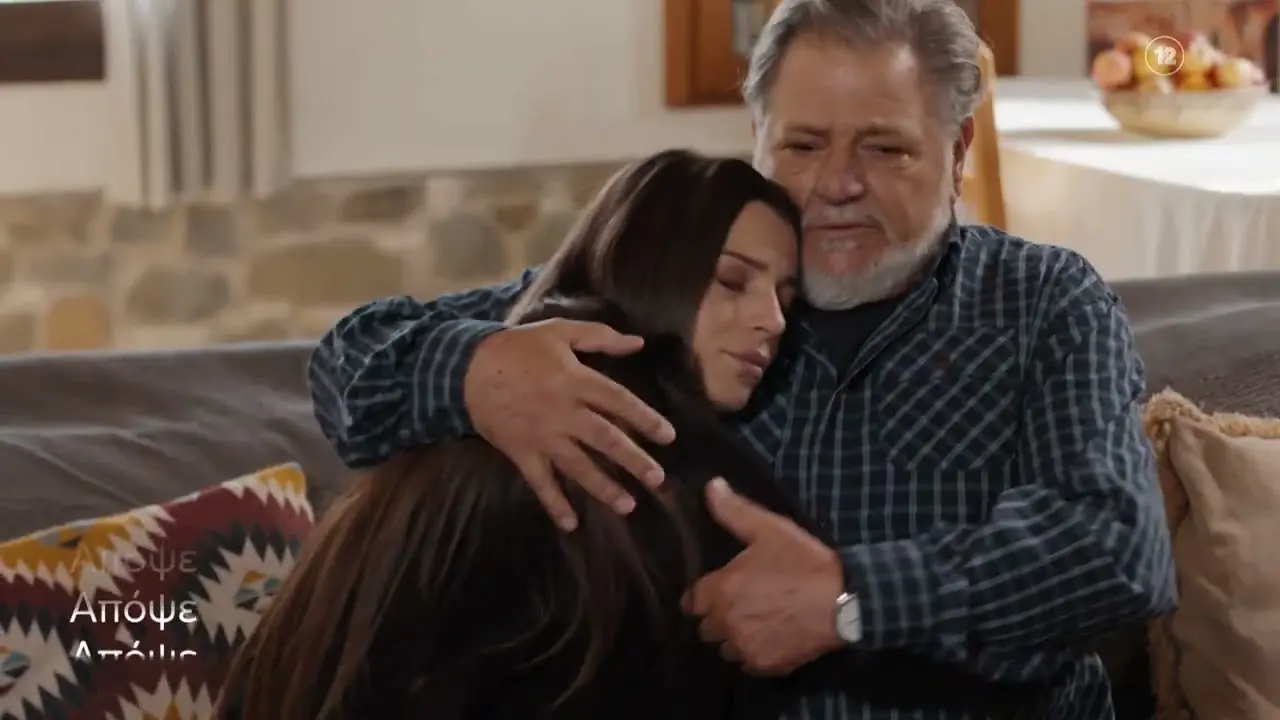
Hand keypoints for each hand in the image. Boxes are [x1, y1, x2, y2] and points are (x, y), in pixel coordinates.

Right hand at [463, 319, 675, 530]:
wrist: (466, 368)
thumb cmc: (517, 348)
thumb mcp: (559, 331)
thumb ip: (600, 337)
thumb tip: (638, 343)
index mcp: (575, 380)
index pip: (619, 401)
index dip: (645, 419)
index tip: (668, 436)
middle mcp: (563, 412)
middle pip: (605, 439)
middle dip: (633, 460)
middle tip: (657, 479)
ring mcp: (542, 436)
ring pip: (578, 466)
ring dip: (603, 488)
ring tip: (628, 505)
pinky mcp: (522, 452)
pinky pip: (541, 482)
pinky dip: (554, 503)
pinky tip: (571, 523)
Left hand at [685, 479, 845, 674]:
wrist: (844, 601)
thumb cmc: (803, 562)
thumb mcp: (769, 529)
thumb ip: (734, 510)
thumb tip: (710, 486)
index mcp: (720, 590)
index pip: (691, 601)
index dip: (705, 595)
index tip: (721, 589)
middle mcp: (725, 623)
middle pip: (706, 627)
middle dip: (719, 616)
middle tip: (743, 602)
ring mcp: (745, 647)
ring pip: (726, 648)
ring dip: (735, 636)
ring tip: (758, 621)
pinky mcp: (765, 665)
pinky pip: (748, 663)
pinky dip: (756, 653)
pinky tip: (773, 636)